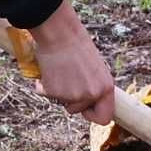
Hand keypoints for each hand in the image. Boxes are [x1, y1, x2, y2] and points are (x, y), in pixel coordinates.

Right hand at [27, 1, 116, 122]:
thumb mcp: (95, 68)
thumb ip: (95, 86)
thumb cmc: (77, 45)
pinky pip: (46, 94)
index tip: (85, 108)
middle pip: (78, 110)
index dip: (93, 115)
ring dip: (58, 91)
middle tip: (68, 79)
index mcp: (106, 88)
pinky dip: (44, 85)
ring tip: (60, 70)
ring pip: (62, 102)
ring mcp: (72, 95)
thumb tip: (90, 101)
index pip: (104, 118)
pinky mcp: (54, 92)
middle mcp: (91, 94)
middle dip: (71, 100)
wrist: (60, 32)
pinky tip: (49, 69)